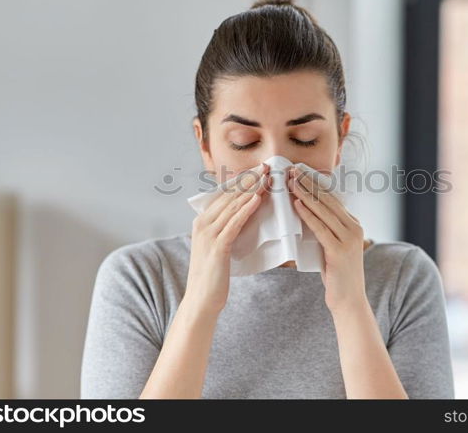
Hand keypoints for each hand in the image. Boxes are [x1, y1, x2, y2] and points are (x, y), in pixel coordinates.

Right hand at [185, 163, 270, 315]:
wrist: (202, 301)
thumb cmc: (213, 276)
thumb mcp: (218, 248)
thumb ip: (226, 231)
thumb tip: (243, 216)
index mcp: (201, 222)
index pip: (224, 195)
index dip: (241, 181)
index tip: (257, 170)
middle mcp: (202, 224)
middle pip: (229, 196)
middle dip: (248, 180)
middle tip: (265, 167)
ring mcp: (208, 234)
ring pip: (232, 206)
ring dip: (250, 190)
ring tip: (266, 177)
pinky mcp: (217, 246)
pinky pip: (234, 223)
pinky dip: (246, 209)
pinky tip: (258, 199)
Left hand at [287, 166, 366, 313]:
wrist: (349, 301)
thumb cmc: (336, 275)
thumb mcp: (331, 246)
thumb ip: (324, 230)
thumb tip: (303, 211)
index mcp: (353, 224)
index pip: (331, 198)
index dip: (314, 183)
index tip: (298, 172)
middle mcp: (354, 228)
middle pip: (327, 200)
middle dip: (308, 183)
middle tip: (291, 170)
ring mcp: (349, 239)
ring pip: (323, 210)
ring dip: (304, 194)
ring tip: (290, 182)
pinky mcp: (340, 251)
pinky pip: (320, 228)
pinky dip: (308, 215)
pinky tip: (297, 205)